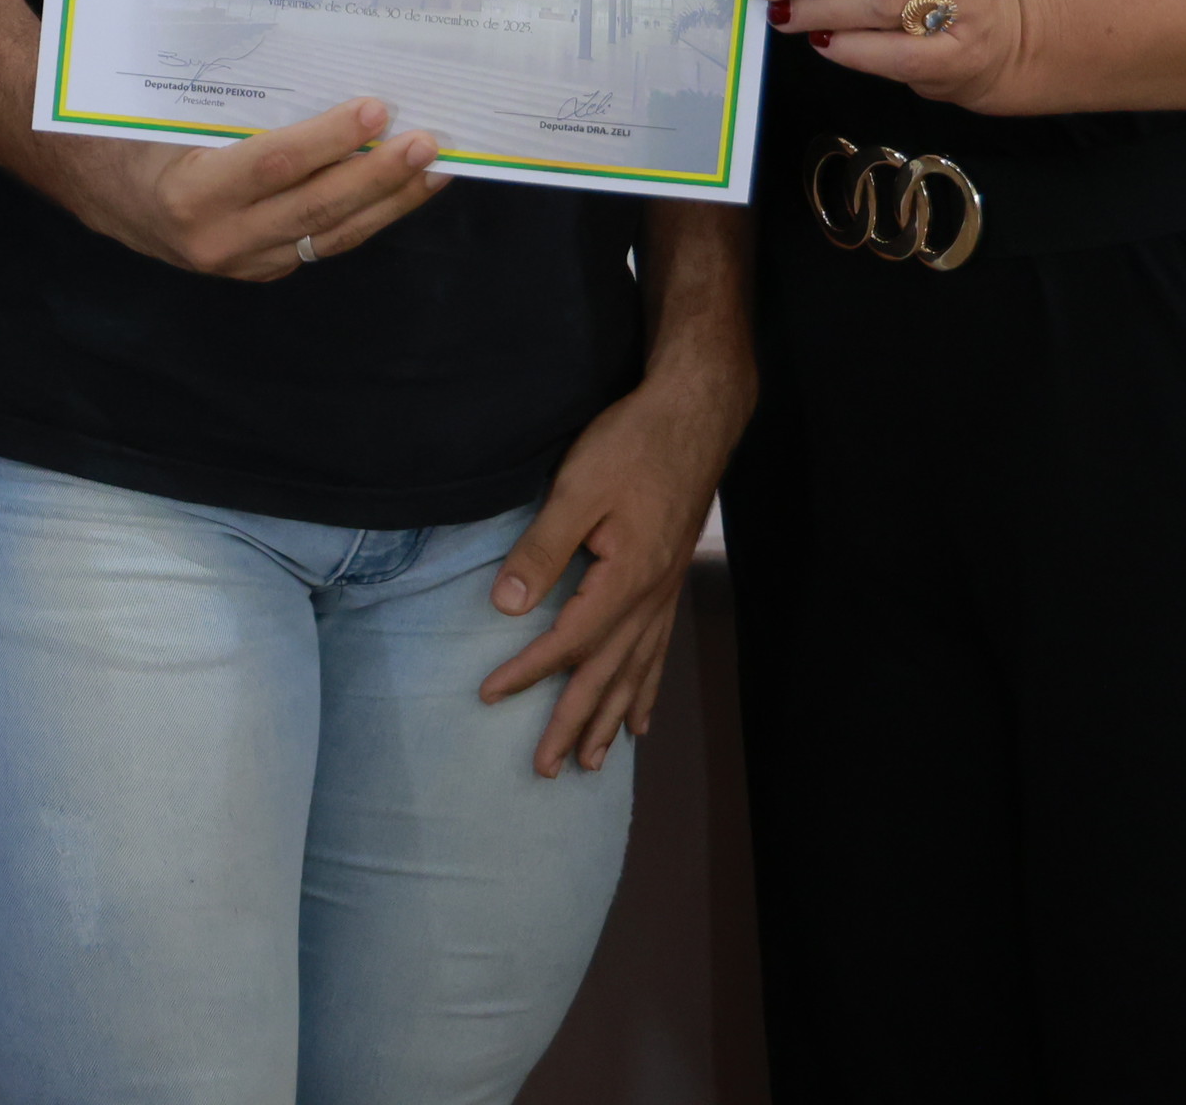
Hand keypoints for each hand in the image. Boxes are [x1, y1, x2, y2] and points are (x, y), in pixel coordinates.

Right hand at [41, 97, 446, 280]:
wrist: (96, 189)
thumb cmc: (130, 130)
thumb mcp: (168, 108)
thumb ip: (230, 97)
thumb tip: (309, 54)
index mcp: (190, 193)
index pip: (275, 164)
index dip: (331, 139)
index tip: (376, 107)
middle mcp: (218, 240)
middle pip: (316, 208)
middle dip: (379, 175)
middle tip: (427, 141)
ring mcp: (242, 262)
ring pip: (331, 234)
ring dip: (389, 201)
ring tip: (434, 168)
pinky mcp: (261, 267)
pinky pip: (323, 242)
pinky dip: (366, 215)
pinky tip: (399, 188)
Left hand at [479, 373, 743, 773]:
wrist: (694, 415)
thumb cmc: (634, 445)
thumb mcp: (579, 488)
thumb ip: (543, 548)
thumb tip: (506, 606)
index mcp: (627, 579)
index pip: (568, 642)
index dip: (528, 673)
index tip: (490, 696)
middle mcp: (652, 597)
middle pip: (608, 675)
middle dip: (576, 724)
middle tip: (548, 770)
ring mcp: (665, 592)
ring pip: (637, 672)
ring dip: (613, 718)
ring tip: (596, 763)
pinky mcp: (670, 579)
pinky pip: (658, 652)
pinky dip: (647, 689)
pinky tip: (642, 716)